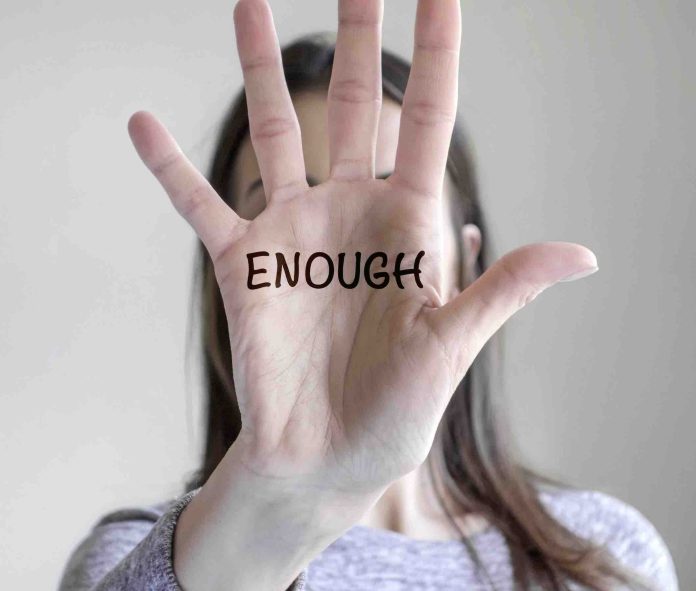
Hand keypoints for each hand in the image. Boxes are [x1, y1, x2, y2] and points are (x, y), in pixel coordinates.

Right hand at [127, 0, 596, 500]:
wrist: (326, 461)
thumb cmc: (396, 414)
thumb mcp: (453, 348)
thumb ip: (500, 290)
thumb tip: (584, 255)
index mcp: (408, 226)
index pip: (427, 119)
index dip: (436, 51)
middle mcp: (350, 215)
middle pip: (351, 105)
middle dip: (357, 37)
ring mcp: (292, 235)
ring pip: (272, 134)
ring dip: (258, 70)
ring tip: (250, 2)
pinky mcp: (242, 267)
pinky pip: (201, 205)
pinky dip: (172, 168)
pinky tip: (143, 123)